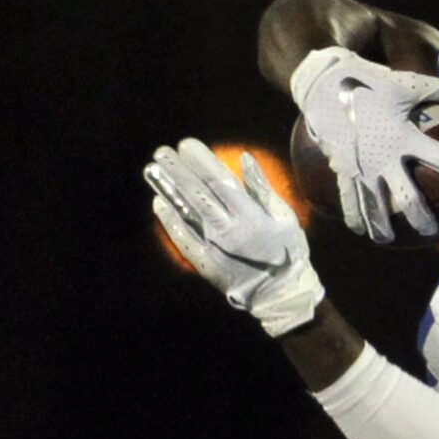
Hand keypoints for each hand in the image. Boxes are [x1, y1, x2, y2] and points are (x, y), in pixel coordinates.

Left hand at [145, 139, 323, 335]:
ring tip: (152, 171)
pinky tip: (158, 203)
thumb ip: (262, 188)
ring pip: (185, 213)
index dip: (200, 161)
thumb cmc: (287, 251)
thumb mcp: (284, 216)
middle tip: (161, 151)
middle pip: (197, 194)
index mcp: (249, 215)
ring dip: (168, 190)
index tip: (185, 144)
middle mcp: (227, 229)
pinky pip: (182, 239)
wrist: (279, 294)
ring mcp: (213, 247)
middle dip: (177, 170)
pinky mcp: (204, 263)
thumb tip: (245, 158)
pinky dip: (169, 220)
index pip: (218, 181)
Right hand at [290, 47, 438, 244]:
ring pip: (376, 210)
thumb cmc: (372, 84)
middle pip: (408, 199)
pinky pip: (350, 202)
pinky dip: (355, 218)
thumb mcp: (409, 84)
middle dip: (422, 218)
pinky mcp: (344, 172)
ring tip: (389, 240)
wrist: (327, 88)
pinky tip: (361, 231)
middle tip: (432, 231)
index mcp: (404, 137)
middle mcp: (384, 159)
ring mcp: (362, 170)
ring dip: (383, 229)